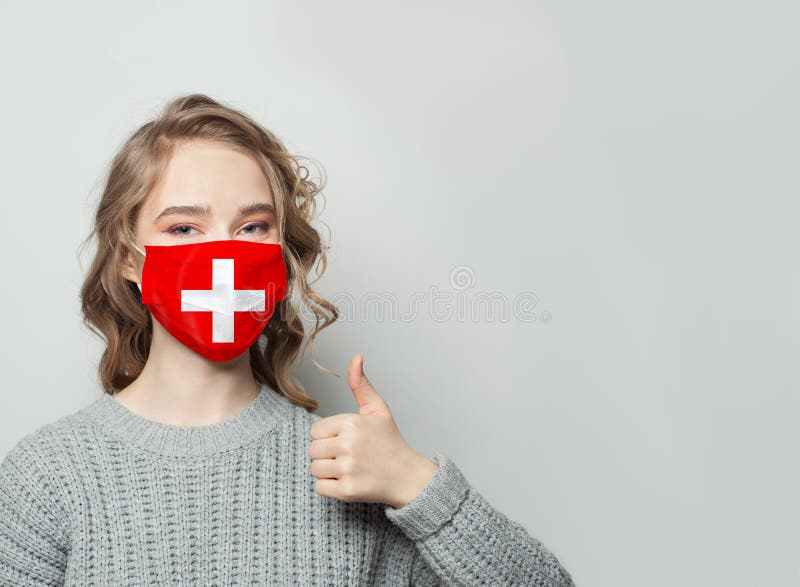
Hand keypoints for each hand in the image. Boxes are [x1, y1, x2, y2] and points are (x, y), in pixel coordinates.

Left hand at [308, 354, 438, 508]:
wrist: (408, 476)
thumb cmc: (390, 442)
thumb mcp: (378, 409)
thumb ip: (361, 384)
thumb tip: (356, 357)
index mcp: (352, 423)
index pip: (315, 431)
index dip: (328, 437)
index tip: (346, 440)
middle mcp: (348, 444)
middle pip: (313, 450)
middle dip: (327, 454)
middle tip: (349, 456)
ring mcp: (348, 468)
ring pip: (314, 469)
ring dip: (327, 471)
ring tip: (349, 468)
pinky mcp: (348, 490)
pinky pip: (320, 488)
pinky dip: (330, 487)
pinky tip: (348, 481)